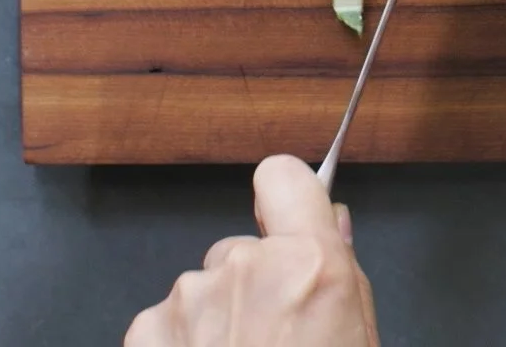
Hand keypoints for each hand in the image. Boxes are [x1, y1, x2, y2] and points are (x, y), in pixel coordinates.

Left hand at [125, 155, 378, 346]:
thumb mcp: (359, 337)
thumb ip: (343, 275)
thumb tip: (332, 227)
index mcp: (308, 265)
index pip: (283, 176)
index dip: (287, 197)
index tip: (288, 218)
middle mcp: (244, 269)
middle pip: (243, 247)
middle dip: (255, 282)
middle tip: (274, 334)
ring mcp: (189, 298)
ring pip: (205, 287)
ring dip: (218, 316)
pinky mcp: (146, 329)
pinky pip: (168, 319)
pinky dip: (182, 342)